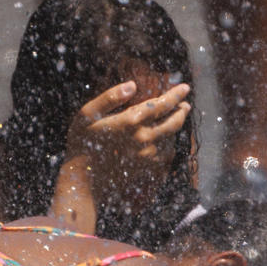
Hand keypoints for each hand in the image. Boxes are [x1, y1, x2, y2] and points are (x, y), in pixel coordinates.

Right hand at [62, 79, 191, 200]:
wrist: (84, 180)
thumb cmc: (82, 143)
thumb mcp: (87, 115)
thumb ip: (109, 97)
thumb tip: (132, 85)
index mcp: (131, 121)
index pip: (162, 104)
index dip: (175, 95)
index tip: (185, 87)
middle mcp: (145, 137)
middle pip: (174, 121)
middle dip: (182, 111)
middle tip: (185, 104)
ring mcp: (149, 154)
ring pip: (172, 137)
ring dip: (175, 127)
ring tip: (175, 119)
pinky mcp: (149, 168)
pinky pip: (167, 153)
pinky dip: (169, 143)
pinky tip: (165, 140)